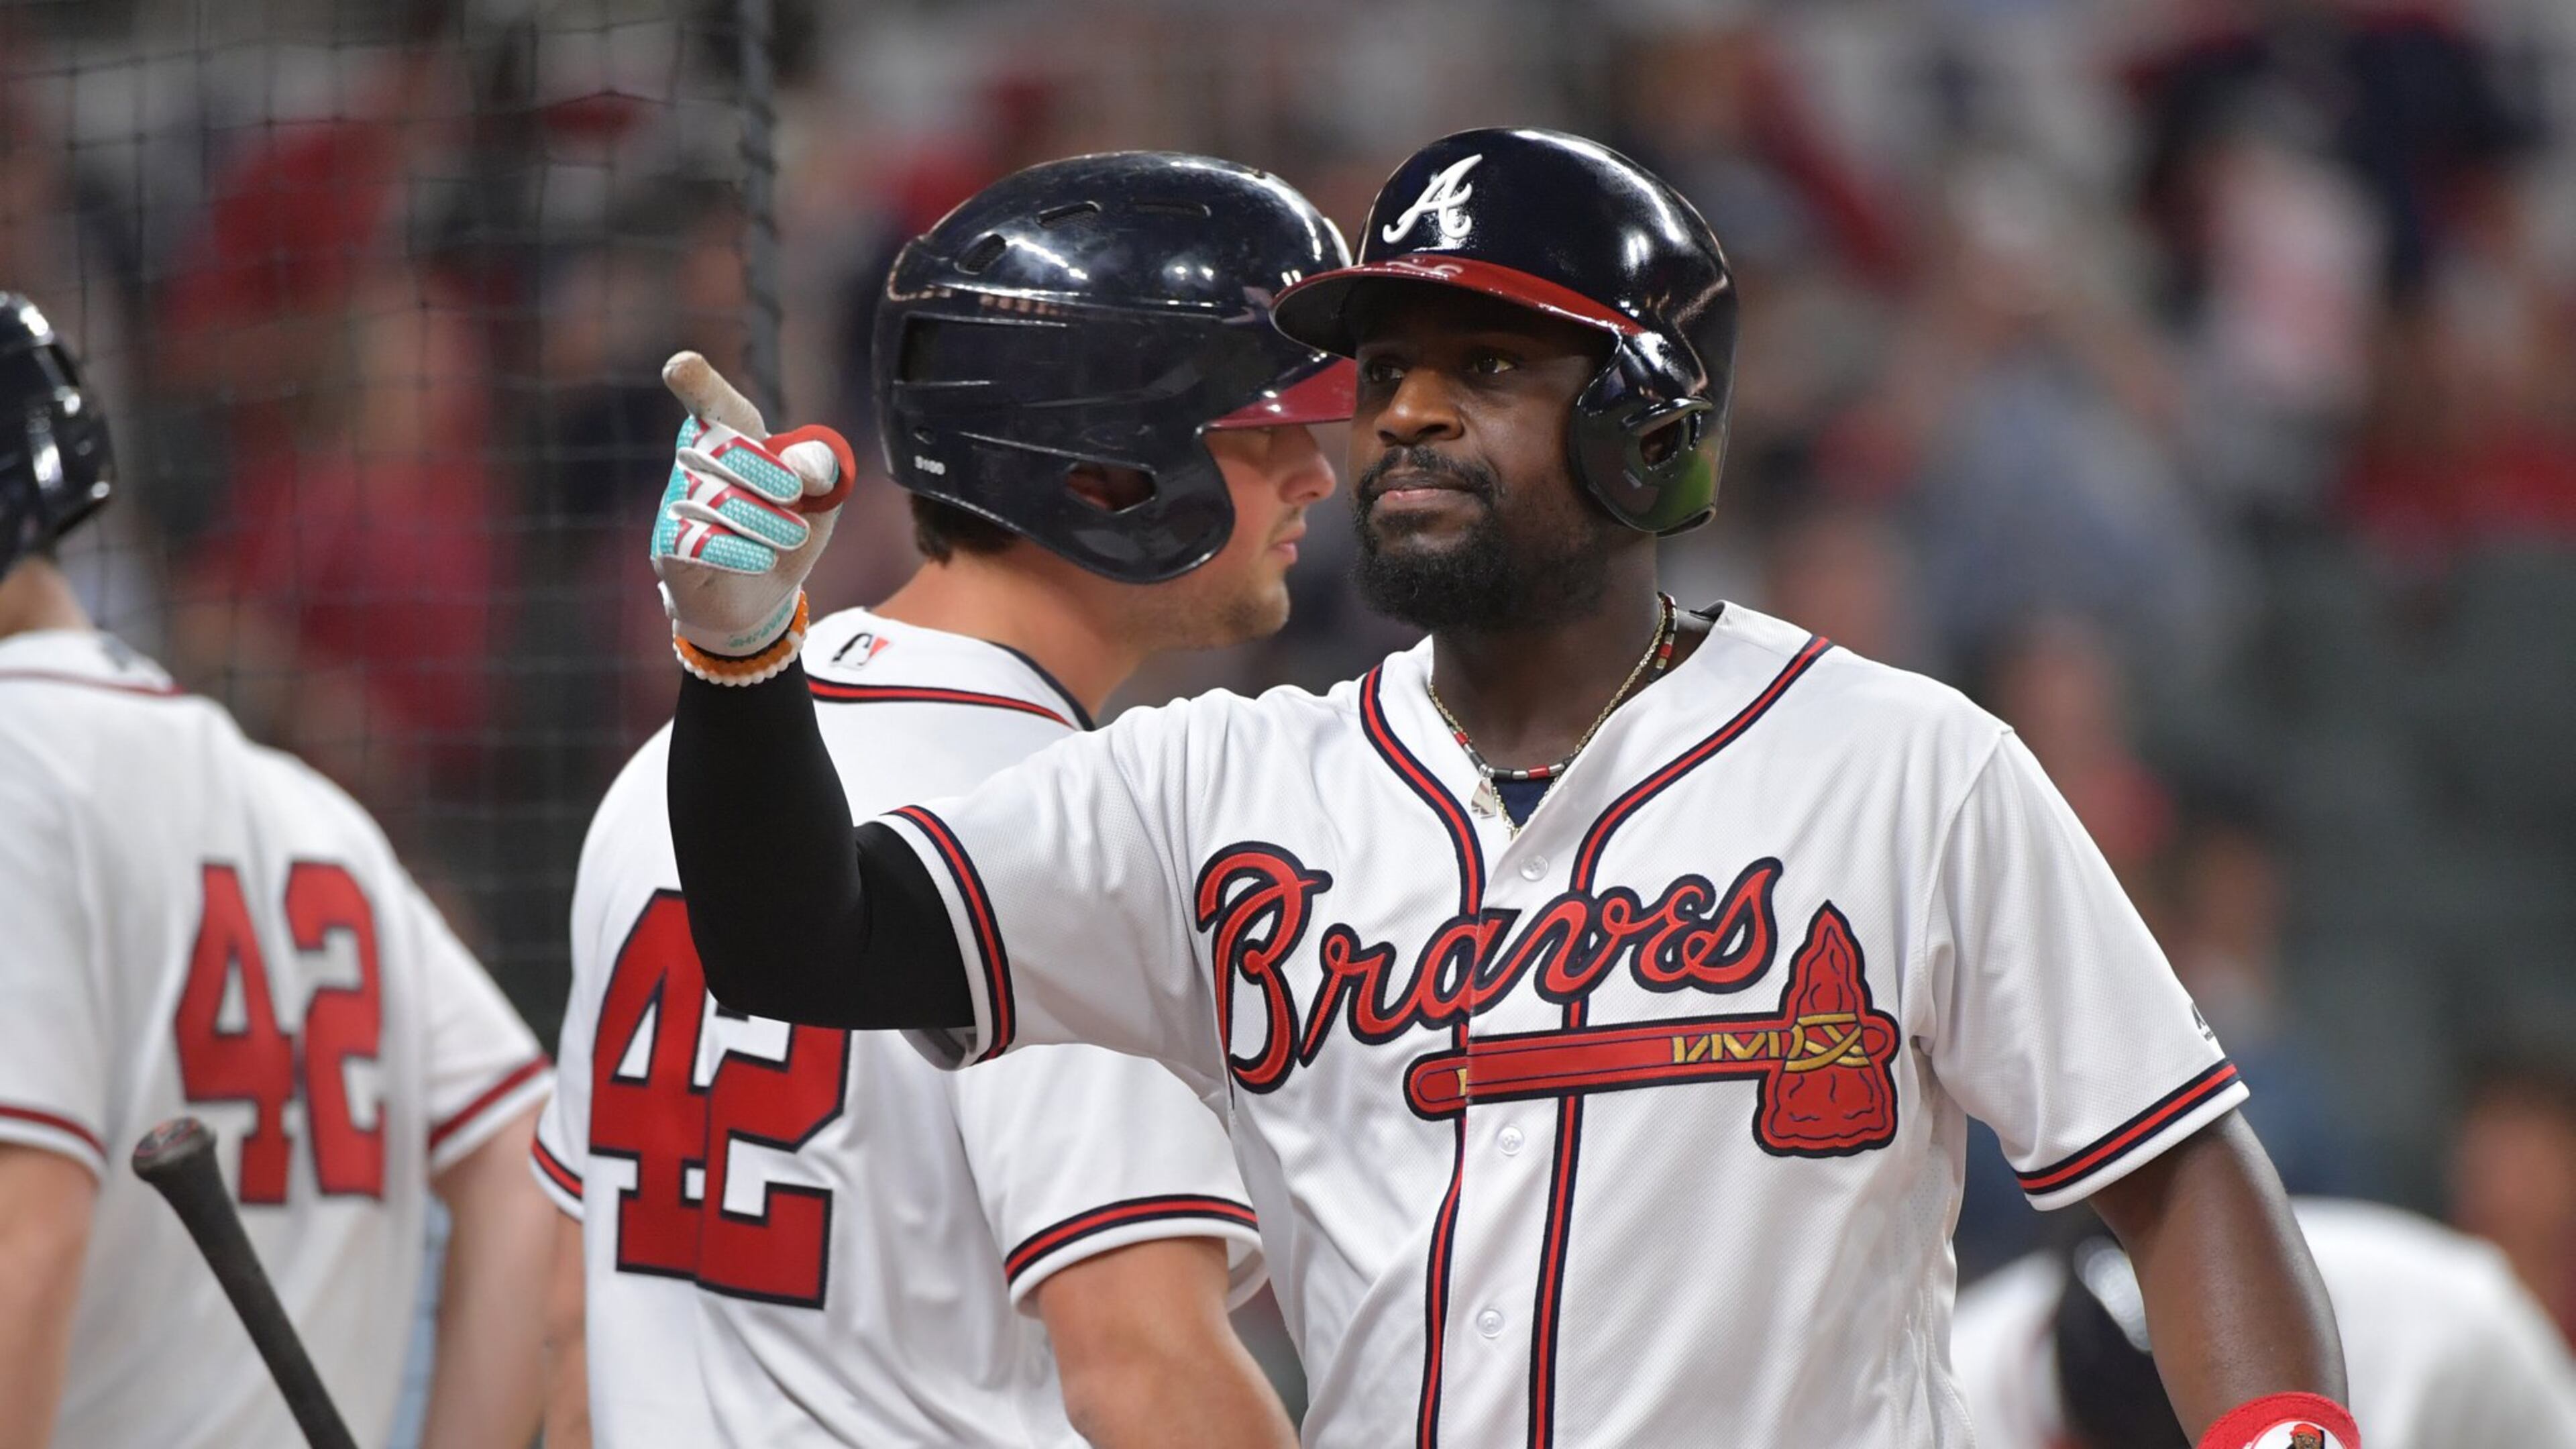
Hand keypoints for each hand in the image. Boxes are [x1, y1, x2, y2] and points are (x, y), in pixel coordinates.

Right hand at [649, 352, 855, 681]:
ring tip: (787, 537)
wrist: (758, 599)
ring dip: (769, 523)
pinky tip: (760, 559)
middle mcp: (695, 462)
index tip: (682, 367)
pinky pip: (703, 542)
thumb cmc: (783, 533)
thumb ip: (822, 471)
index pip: (714, 404)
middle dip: (775, 477)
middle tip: (797, 500)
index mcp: (731, 437)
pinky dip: (742, 552)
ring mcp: (677, 503)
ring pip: (722, 500)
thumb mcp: (819, 500)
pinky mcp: (669, 546)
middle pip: (729, 450)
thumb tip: (808, 467)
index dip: (700, 384)